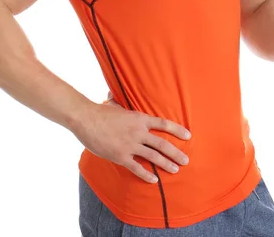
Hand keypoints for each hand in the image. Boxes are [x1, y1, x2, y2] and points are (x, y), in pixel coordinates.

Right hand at [72, 93, 190, 183]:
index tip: (188, 135)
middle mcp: (138, 132)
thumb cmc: (99, 110)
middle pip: (162, 143)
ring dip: (166, 164)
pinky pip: (136, 168)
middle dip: (176, 153)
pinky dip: (146, 174)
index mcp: (139, 118)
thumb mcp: (114, 104)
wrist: (85, 118)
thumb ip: (120, 102)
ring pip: (153, 156)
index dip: (177, 130)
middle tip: (186, 160)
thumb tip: (114, 94)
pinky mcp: (120, 156)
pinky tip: (154, 180)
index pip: (163, 124)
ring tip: (175, 170)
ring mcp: (130, 145)